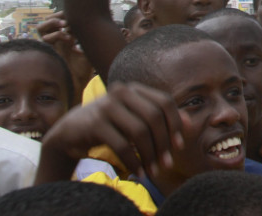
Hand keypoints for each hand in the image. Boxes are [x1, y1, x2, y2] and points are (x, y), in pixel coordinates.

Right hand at [38, 11, 92, 102]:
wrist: (77, 86)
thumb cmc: (85, 70)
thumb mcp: (89, 50)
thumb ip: (90, 38)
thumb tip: (103, 24)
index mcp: (64, 39)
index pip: (58, 21)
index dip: (65, 15)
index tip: (78, 14)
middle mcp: (54, 42)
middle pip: (47, 21)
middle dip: (56, 16)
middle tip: (68, 18)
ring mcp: (50, 47)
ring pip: (40, 28)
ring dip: (52, 23)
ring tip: (65, 25)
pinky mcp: (48, 53)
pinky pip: (44, 39)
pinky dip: (56, 35)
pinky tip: (69, 39)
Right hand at [41, 82, 186, 178]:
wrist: (70, 131)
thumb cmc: (110, 125)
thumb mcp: (136, 118)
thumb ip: (162, 119)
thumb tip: (191, 125)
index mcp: (135, 88)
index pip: (164, 101)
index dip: (176, 123)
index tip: (180, 146)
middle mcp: (121, 91)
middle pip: (154, 116)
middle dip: (164, 143)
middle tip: (167, 164)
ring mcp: (106, 105)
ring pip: (139, 131)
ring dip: (150, 155)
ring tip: (154, 171)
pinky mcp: (94, 123)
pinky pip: (122, 145)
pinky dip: (133, 161)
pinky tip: (138, 172)